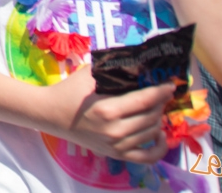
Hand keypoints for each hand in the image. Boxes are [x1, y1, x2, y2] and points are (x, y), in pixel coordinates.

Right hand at [44, 65, 177, 162]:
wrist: (50, 115)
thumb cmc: (69, 91)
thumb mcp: (88, 75)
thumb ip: (112, 69)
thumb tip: (138, 64)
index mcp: (107, 109)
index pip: (145, 100)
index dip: (161, 91)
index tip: (170, 84)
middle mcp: (114, 131)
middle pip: (151, 116)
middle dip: (161, 102)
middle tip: (162, 93)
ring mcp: (116, 146)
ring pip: (151, 133)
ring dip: (159, 118)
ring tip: (157, 107)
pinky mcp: (116, 155)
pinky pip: (147, 157)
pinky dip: (159, 148)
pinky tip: (159, 134)